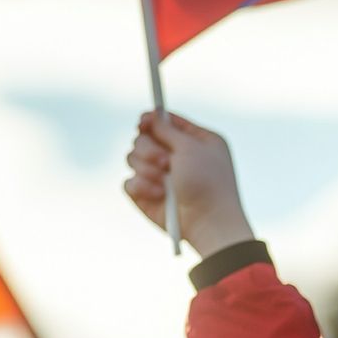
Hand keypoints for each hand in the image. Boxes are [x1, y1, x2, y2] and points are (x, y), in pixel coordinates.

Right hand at [124, 111, 254, 257]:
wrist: (208, 221)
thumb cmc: (207, 182)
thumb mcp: (190, 147)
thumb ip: (167, 130)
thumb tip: (150, 115)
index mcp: (195, 142)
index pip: (166, 122)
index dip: (152, 120)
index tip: (144, 122)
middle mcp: (177, 158)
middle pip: (143, 138)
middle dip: (149, 149)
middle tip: (166, 162)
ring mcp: (161, 177)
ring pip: (132, 158)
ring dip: (146, 168)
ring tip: (164, 183)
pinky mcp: (147, 196)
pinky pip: (129, 182)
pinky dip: (141, 187)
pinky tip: (159, 195)